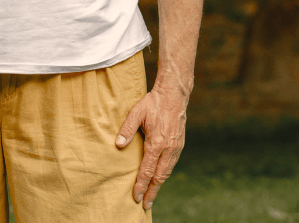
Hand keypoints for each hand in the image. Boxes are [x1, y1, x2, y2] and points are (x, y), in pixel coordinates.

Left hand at [115, 86, 187, 210]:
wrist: (174, 94)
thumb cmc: (153, 102)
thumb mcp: (136, 112)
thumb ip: (127, 129)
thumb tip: (118, 145)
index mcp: (157, 143)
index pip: (147, 170)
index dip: (141, 185)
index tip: (136, 197)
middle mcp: (168, 148)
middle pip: (159, 176)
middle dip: (152, 191)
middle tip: (145, 205)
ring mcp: (176, 147)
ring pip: (167, 171)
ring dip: (159, 184)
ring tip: (152, 195)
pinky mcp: (180, 143)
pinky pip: (172, 163)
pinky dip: (165, 173)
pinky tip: (160, 177)